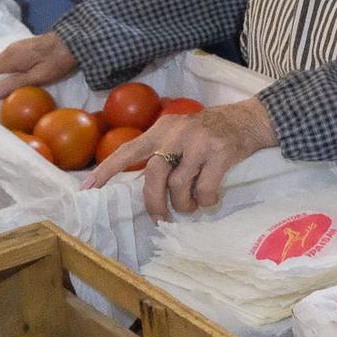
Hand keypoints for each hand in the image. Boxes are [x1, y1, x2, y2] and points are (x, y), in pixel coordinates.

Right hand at [0, 33, 79, 96]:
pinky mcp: (24, 48)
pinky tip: (11, 80)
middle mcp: (8, 50)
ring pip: (1, 64)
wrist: (73, 41)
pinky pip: (9, 61)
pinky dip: (7, 70)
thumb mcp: (37, 76)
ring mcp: (16, 48)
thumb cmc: (55, 61)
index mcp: (8, 57)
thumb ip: (14, 83)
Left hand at [83, 97, 275, 220]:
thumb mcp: (181, 131)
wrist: (249, 119)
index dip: (107, 170)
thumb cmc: (210, 131)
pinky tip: (210, 199)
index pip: (128, 150)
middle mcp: (178, 133)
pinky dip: (205, 201)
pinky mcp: (221, 153)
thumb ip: (162, 149)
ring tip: (191, 207)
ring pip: (179, 185)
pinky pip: (204, 189)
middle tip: (159, 217)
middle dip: (154, 201)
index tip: (88, 189)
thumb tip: (143, 185)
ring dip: (184, 204)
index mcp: (162, 128)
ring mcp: (200, 143)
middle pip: (154, 173)